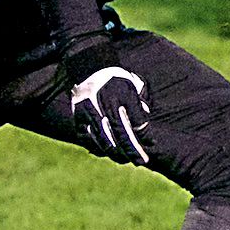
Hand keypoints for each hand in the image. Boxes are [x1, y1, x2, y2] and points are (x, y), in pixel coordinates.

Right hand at [66, 45, 150, 163]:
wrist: (90, 67)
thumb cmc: (118, 79)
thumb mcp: (135, 84)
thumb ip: (143, 101)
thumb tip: (146, 123)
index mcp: (123, 94)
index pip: (136, 120)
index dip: (145, 134)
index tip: (152, 144)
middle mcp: (106, 103)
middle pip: (120, 133)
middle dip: (132, 150)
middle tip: (142, 162)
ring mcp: (90, 111)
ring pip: (103, 139)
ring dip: (116, 153)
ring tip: (125, 160)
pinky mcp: (78, 116)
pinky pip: (86, 138)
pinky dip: (96, 147)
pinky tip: (106, 153)